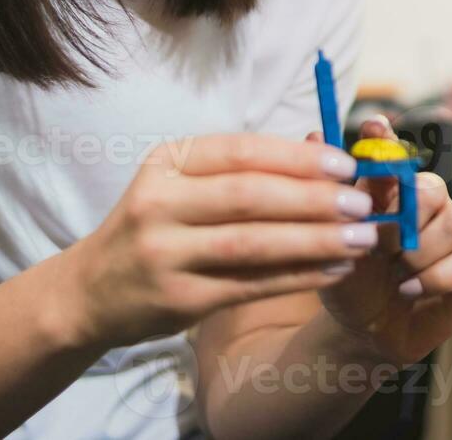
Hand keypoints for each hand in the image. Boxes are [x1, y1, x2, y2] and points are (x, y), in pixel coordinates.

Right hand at [56, 133, 379, 350]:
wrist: (90, 291)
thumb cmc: (157, 226)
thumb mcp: (182, 184)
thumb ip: (243, 170)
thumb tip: (325, 154)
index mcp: (167, 163)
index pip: (241, 151)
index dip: (298, 157)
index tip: (345, 164)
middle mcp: (159, 204)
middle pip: (250, 196)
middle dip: (314, 199)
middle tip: (361, 204)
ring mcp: (165, 254)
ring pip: (253, 244)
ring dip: (315, 241)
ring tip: (361, 239)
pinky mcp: (179, 300)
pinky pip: (251, 285)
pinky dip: (299, 277)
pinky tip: (335, 270)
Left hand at [309, 117, 451, 365]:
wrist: (365, 333)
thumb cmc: (351, 285)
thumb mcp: (332, 244)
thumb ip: (330, 198)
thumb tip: (315, 135)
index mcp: (392, 190)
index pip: (393, 154)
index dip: (386, 140)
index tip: (373, 128)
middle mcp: (430, 201)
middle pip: (431, 187)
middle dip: (406, 221)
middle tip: (384, 249)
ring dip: (422, 254)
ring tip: (397, 276)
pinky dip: (439, 276)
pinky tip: (411, 289)